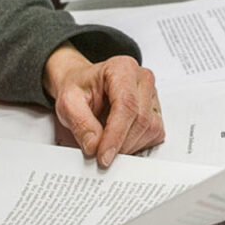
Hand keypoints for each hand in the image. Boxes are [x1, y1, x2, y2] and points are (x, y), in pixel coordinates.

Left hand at [44, 46, 163, 166]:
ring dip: (128, 145)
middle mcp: (142, 79)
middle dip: (120, 144)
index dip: (116, 134)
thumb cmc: (79, 89)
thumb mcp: (68, 102)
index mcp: (122, 69)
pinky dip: (137, 144)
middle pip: (140, 119)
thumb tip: (94, 146)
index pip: (126, 104)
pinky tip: (120, 139)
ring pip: (150, 129)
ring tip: (107, 142)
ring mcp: (153, 95)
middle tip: (100, 155)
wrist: (84, 86)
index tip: (104, 156)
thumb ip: (80, 123)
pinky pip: (154, 134)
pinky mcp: (156, 111)